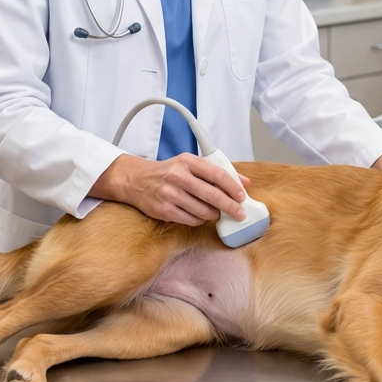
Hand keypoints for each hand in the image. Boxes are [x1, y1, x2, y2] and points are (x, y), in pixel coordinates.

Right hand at [90, 153, 251, 225]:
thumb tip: (244, 182)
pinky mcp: (164, 210)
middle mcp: (178, 176)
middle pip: (212, 195)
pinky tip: (201, 215)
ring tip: (216, 213)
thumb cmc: (168, 171)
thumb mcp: (191, 164)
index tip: (242, 196)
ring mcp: (170, 194)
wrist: (137, 180)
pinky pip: (191, 219)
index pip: (217, 174)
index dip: (233, 187)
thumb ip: (217, 172)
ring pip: (203, 210)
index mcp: (188, 161)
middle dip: (230, 206)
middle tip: (240, 213)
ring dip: (214, 214)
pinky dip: (200, 220)